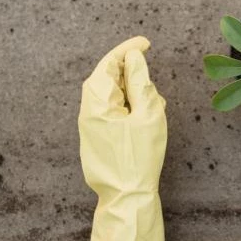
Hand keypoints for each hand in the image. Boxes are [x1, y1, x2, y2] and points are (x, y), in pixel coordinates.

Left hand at [79, 36, 166, 240]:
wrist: (127, 197)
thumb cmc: (140, 156)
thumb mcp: (149, 114)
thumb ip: (141, 82)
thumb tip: (134, 57)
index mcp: (97, 102)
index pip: (110, 64)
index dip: (128, 49)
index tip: (146, 43)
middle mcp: (88, 110)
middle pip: (107, 78)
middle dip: (130, 72)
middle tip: (152, 76)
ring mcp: (90, 125)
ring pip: (111, 96)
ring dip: (132, 92)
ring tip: (153, 105)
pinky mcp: (96, 137)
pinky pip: (111, 111)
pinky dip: (128, 107)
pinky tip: (144, 119)